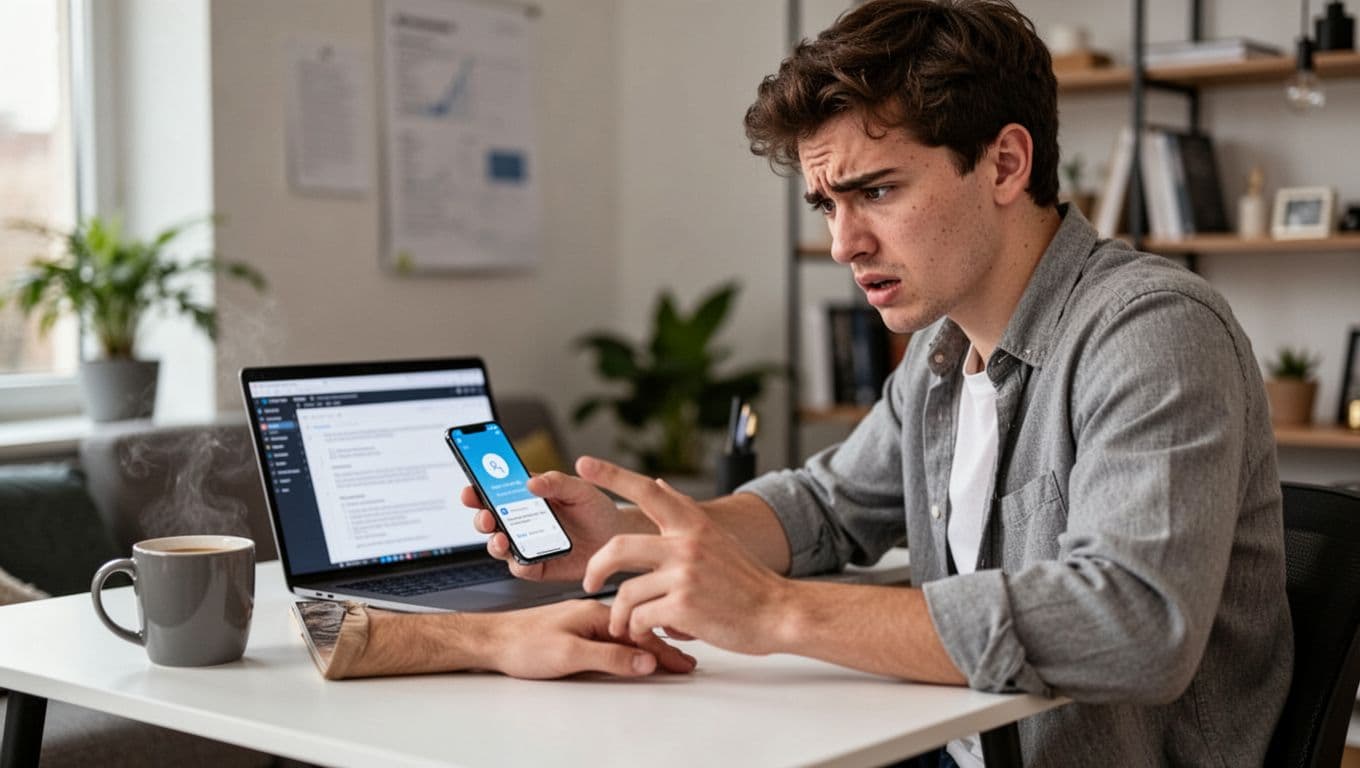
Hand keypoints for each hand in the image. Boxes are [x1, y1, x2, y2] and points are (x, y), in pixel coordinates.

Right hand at [462, 468, 640, 581]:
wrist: (617, 537)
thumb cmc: (596, 509)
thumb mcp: (579, 489)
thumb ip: (556, 482)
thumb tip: (530, 481)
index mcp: (527, 498)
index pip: (495, 493)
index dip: (478, 491)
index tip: (470, 489)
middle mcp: (522, 522)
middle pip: (490, 521)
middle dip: (481, 518)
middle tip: (485, 515)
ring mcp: (528, 545)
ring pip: (500, 546)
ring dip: (494, 543)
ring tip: (500, 539)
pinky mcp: (539, 567)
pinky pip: (522, 568)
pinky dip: (519, 564)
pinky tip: (522, 557)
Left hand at [482, 599, 696, 679]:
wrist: (491, 640)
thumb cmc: (522, 643)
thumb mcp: (569, 654)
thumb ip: (609, 657)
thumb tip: (645, 663)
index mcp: (595, 612)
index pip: (641, 632)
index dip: (666, 650)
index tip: (686, 662)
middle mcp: (593, 613)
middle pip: (637, 631)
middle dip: (664, 647)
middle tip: (686, 663)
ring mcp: (585, 621)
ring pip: (625, 634)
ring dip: (648, 645)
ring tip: (667, 658)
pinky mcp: (576, 631)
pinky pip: (612, 638)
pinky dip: (630, 646)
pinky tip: (634, 652)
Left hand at [578, 457, 789, 655]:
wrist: (778, 613)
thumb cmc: (747, 581)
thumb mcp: (716, 537)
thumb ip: (684, 513)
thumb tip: (658, 484)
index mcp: (693, 525)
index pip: (647, 491)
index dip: (611, 475)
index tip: (582, 463)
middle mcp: (687, 544)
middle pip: (617, 547)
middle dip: (595, 569)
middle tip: (589, 583)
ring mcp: (685, 575)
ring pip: (625, 593)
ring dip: (619, 615)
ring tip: (624, 626)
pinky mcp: (684, 607)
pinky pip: (641, 618)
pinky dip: (639, 630)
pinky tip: (649, 634)